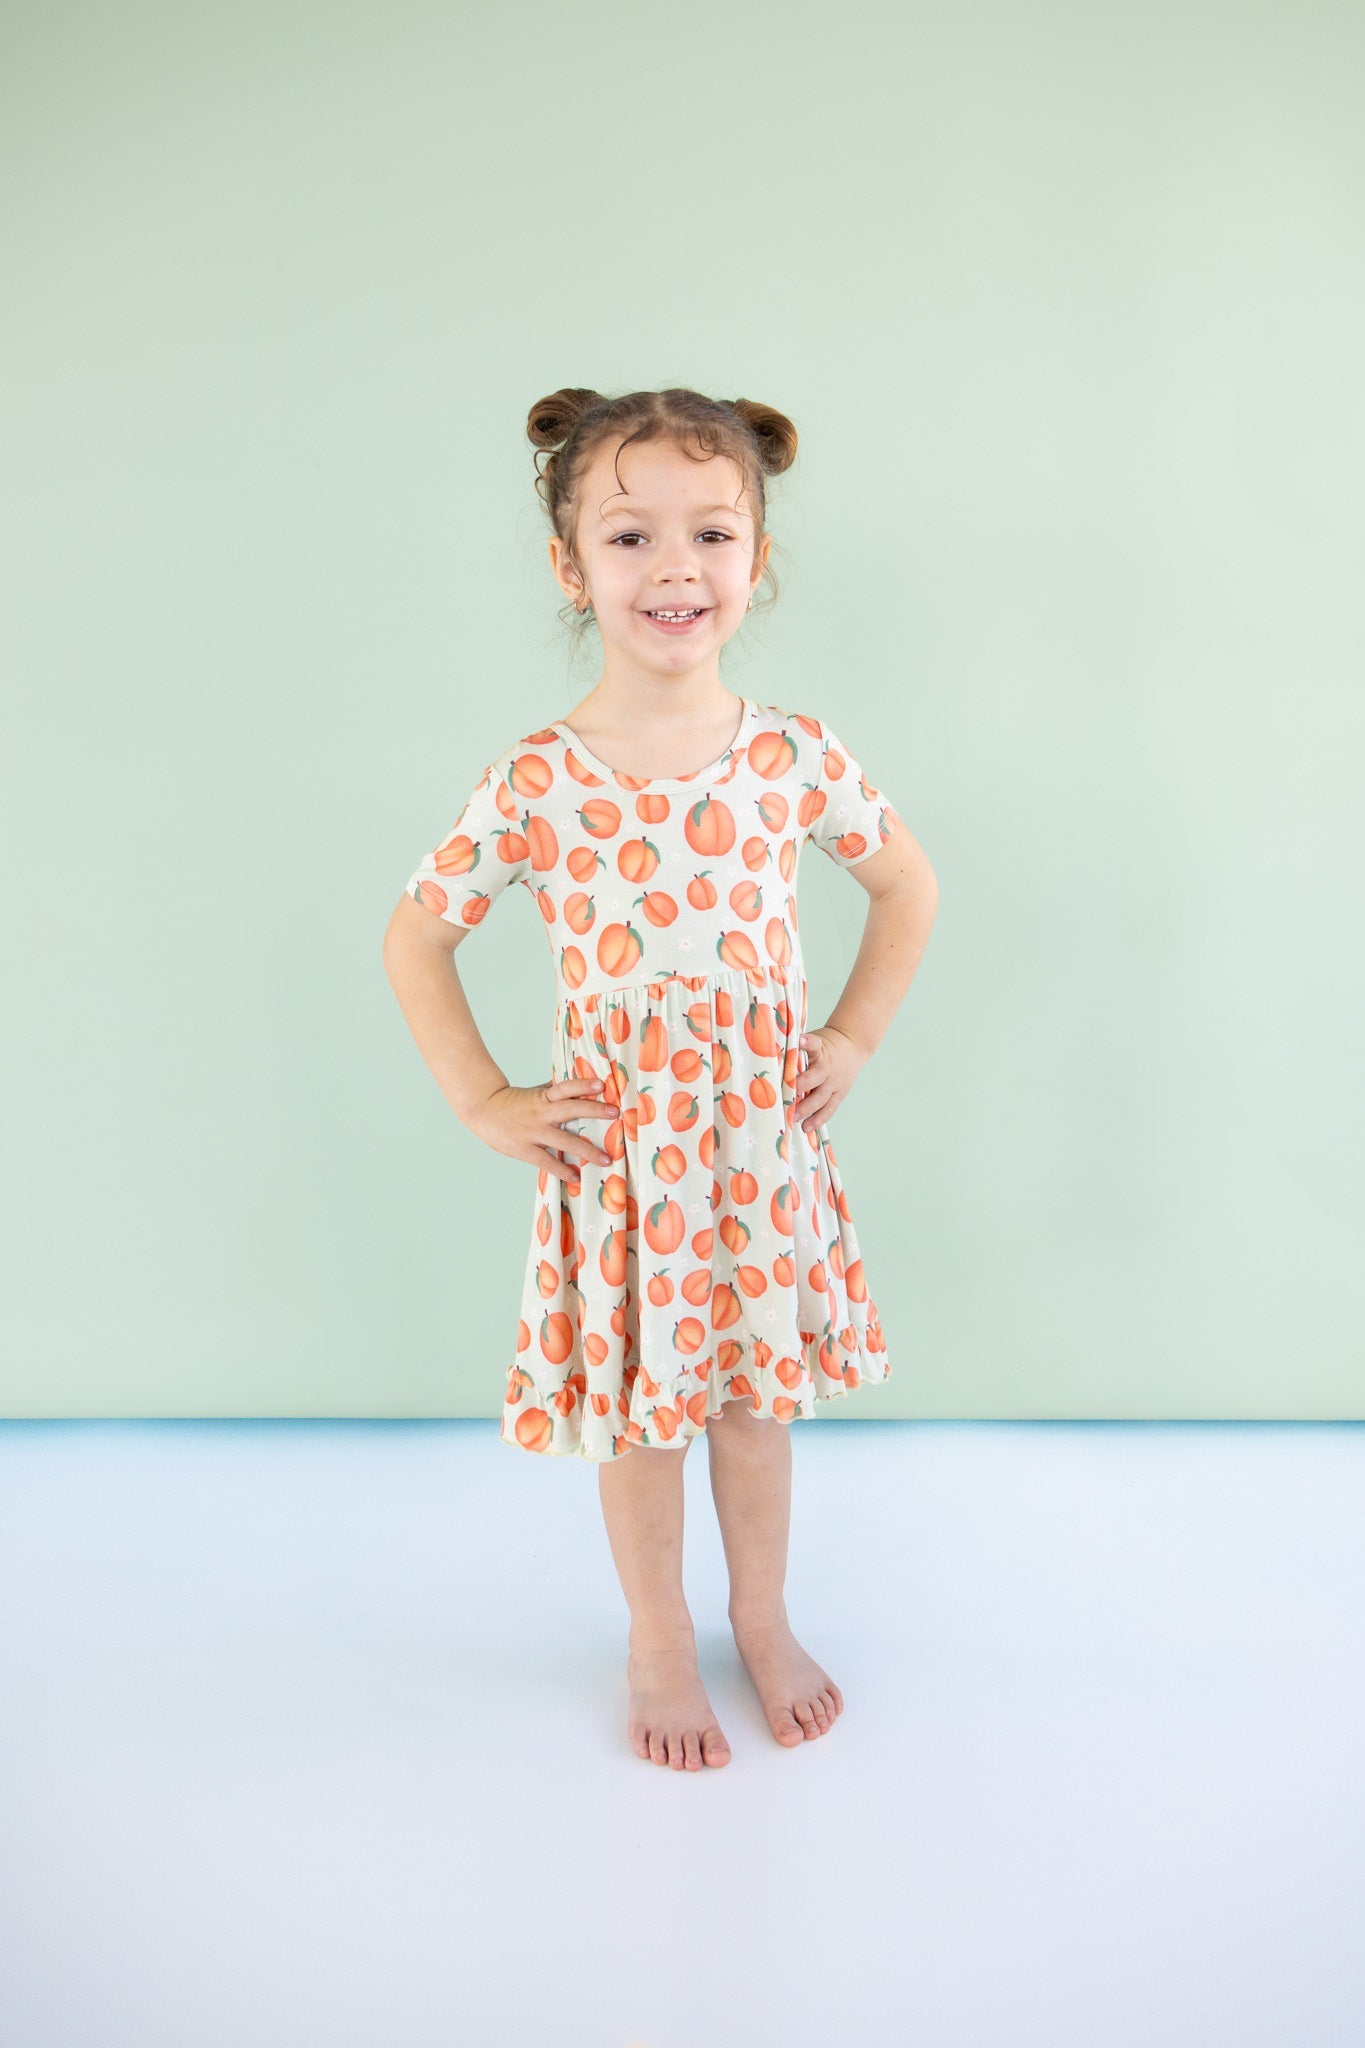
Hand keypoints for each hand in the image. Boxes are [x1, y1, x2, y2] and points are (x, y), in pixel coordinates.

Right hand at [466, 1076, 618, 1189]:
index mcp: (543, 1097)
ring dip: (587, 1150)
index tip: (602, 1085)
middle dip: (594, 1111)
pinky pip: (547, 1161)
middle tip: (615, 1114)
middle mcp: (541, 1113)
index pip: (566, 1088)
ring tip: (606, 1158)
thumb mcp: (534, 1094)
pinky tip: (575, 1177)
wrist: (482, 1110)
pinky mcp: (525, 1149)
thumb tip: (578, 1089)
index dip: (583, 1085)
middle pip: (571, 1109)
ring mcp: (533, 1132)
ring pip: (564, 1140)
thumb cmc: (511, 1101)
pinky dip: (562, 1170)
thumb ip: (554, 1094)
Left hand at [792, 1025, 867, 1135]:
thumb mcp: (814, 1040)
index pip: (814, 1044)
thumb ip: (796, 1050)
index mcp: (820, 1050)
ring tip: (793, 1118)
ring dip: (807, 1109)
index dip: (807, 1043)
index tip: (799, 1040)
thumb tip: (771, 1056)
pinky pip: (829, 1108)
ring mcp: (835, 1082)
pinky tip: (807, 1127)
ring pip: (821, 1097)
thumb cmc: (824, 1046)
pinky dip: (818, 1119)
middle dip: (800, 1088)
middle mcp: (827, 1067)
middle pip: (816, 1077)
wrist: (853, 1046)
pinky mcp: (840, 1094)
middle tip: (786, 1098)